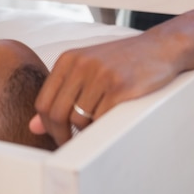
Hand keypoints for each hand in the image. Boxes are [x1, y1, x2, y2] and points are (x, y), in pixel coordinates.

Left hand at [30, 31, 178, 145]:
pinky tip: (112, 120)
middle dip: (61, 136)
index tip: (59, 136)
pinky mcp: (120, 88)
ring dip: (87, 132)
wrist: (159, 48)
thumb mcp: (87, 70)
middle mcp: (81, 64)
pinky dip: (104, 127)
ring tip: (99, 124)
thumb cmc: (121, 62)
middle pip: (56, 114)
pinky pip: (101, 120)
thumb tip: (34, 127)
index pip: (43, 102)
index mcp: (68, 59)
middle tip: (72, 145)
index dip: (47, 126)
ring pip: (79, 121)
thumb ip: (61, 94)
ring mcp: (100, 75)